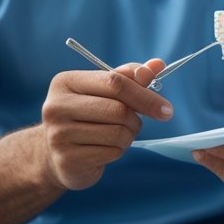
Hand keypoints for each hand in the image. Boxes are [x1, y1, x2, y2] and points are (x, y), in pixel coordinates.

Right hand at [39, 58, 169, 190]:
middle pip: (118, 109)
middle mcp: (57, 106)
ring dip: (128, 136)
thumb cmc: (87, 116)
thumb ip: (130, 77)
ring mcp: (58, 135)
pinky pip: (111, 152)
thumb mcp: (105, 91)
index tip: (166, 109)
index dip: (145, 95)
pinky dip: (117, 151)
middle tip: (134, 124)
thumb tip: (158, 64)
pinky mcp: (66, 160)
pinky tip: (104, 150)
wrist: (56, 154)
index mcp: (66, 82)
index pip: (115, 82)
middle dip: (136, 119)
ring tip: (116, 136)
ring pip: (118, 133)